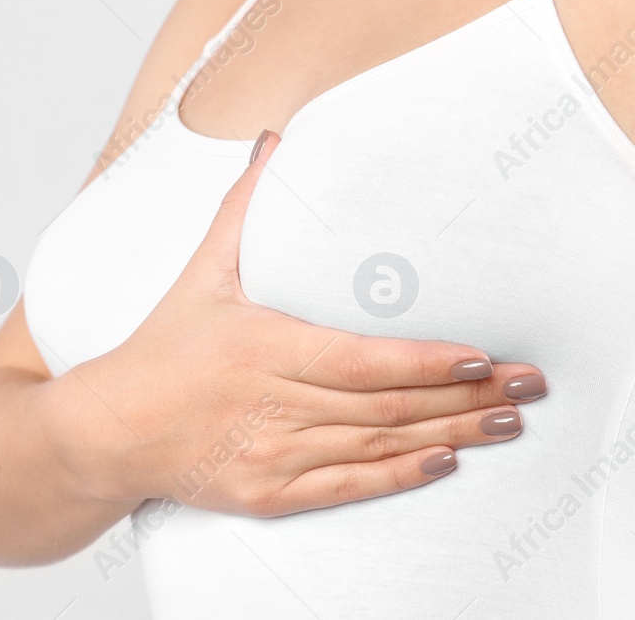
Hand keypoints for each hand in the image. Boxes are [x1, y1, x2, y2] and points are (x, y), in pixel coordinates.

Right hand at [55, 130, 545, 517]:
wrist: (108, 430)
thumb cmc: (162, 345)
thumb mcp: (202, 272)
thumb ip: (243, 208)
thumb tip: (275, 138)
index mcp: (259, 347)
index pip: (359, 362)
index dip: (424, 362)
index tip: (479, 353)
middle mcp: (269, 405)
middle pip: (384, 407)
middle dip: (462, 398)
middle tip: (526, 386)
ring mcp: (269, 455)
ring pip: (375, 448)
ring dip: (447, 437)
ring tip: (505, 423)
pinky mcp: (265, 495)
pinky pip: (344, 489)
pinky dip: (396, 478)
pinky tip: (442, 464)